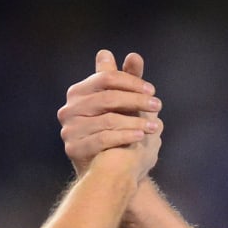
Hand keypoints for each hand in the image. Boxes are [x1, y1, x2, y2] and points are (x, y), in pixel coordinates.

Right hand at [58, 50, 161, 176]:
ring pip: (107, 118)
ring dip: (136, 120)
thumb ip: (128, 81)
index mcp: (79, 92)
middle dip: (136, 100)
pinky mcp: (74, 148)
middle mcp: (70, 108)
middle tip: (157, 105)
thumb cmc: (118, 132)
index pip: (106, 78)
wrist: (109, 171)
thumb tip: (134, 56)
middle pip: (107, 97)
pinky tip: (141, 135)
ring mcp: (69, 129)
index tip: (152, 90)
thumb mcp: (124, 106)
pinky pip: (103, 138)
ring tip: (155, 126)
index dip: (131, 82)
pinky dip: (125, 135)